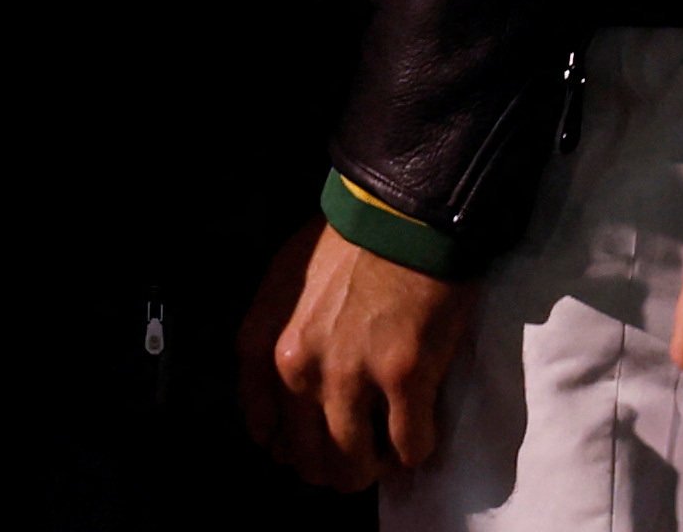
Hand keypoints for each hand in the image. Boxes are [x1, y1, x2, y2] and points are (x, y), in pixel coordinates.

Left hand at [247, 220, 473, 488]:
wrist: (400, 215)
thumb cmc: (344, 244)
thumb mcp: (284, 287)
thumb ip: (279, 341)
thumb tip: (292, 394)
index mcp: (263, 344)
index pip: (264, 429)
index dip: (291, 446)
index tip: (312, 446)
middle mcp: (297, 367)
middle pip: (310, 458)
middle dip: (334, 466)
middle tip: (357, 457)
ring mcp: (350, 374)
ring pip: (355, 463)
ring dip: (374, 467)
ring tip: (387, 454)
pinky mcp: (403, 377)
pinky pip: (409, 447)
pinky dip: (415, 452)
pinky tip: (419, 436)